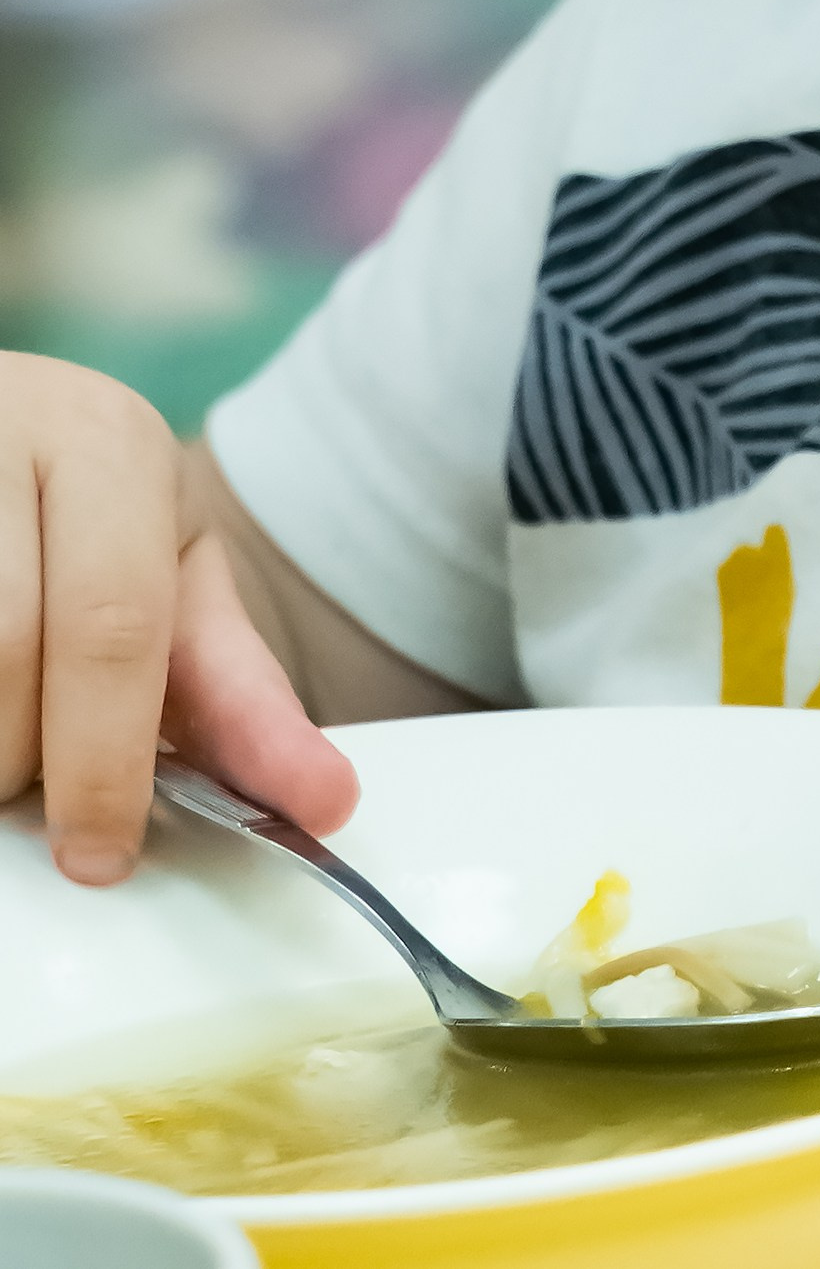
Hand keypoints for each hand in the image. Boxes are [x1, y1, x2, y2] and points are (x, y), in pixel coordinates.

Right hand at [0, 355, 357, 883]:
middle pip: (11, 655)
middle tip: (56, 808)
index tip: (106, 856)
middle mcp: (15, 433)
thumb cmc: (79, 508)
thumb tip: (319, 799)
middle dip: (37, 756)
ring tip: (19, 744)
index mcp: (108, 445)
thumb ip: (231, 673)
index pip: (113, 622)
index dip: (106, 758)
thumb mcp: (165, 560)